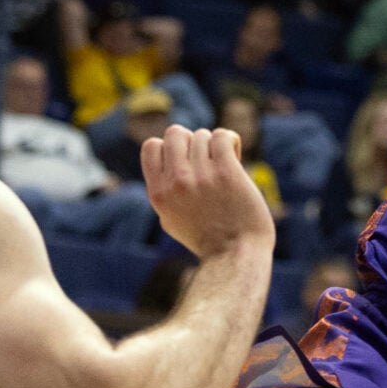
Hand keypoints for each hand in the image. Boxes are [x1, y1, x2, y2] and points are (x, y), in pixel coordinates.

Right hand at [142, 124, 273, 258]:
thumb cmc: (206, 238)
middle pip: (175, 133)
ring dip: (214, 147)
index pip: (151, 146)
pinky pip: (223, 136)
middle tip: (205, 160)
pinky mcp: (227, 172)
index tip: (184, 162)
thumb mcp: (170, 218)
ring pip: (202, 135)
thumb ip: (165, 190)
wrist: (235, 255)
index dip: (169, 148)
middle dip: (191, 141)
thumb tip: (169, 160)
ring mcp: (201, 176)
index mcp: (158, 193)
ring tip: (223, 167)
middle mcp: (176, 182)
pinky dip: (231, 142)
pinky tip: (235, 156)